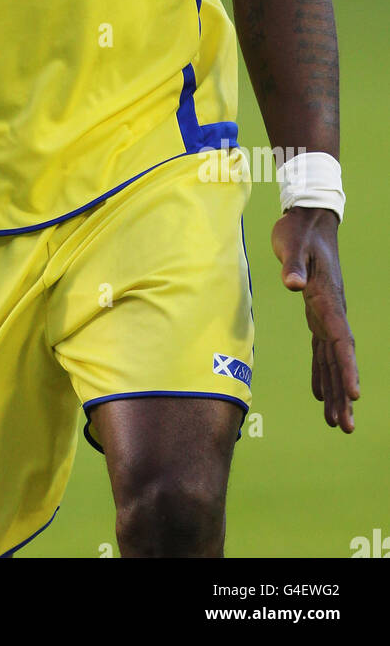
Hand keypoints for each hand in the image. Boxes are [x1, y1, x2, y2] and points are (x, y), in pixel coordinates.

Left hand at [271, 207, 358, 431]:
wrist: (308, 219)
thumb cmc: (299, 230)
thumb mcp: (292, 243)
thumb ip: (293, 264)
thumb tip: (293, 284)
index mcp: (327, 298)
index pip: (340, 339)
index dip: (347, 368)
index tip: (354, 395)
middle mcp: (331, 311)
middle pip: (341, 359)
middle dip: (344, 393)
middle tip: (345, 426)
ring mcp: (326, 313)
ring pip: (333, 360)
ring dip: (335, 390)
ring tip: (336, 422)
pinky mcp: (316, 312)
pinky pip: (322, 350)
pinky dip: (322, 373)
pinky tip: (320, 395)